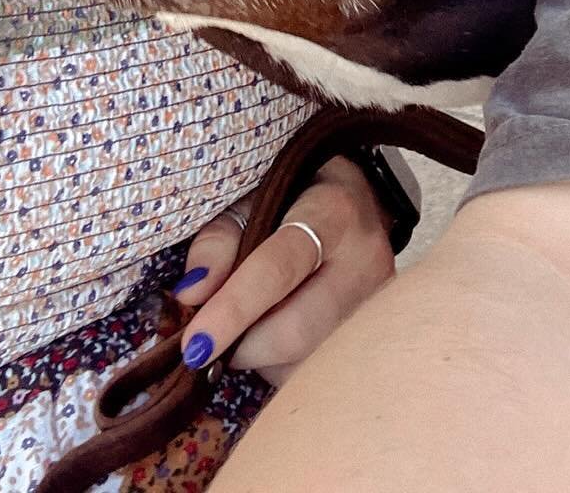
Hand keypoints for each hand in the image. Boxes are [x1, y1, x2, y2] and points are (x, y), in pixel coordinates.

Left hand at [173, 156, 395, 386]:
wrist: (360, 201)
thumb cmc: (296, 197)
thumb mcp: (252, 198)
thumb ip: (219, 241)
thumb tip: (192, 294)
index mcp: (332, 211)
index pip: (278, 268)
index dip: (233, 308)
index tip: (194, 343)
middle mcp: (364, 260)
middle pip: (295, 330)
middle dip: (244, 344)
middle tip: (219, 335)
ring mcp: (377, 303)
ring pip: (305, 362)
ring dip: (263, 357)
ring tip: (256, 323)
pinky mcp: (376, 334)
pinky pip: (317, 372)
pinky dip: (284, 366)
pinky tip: (279, 334)